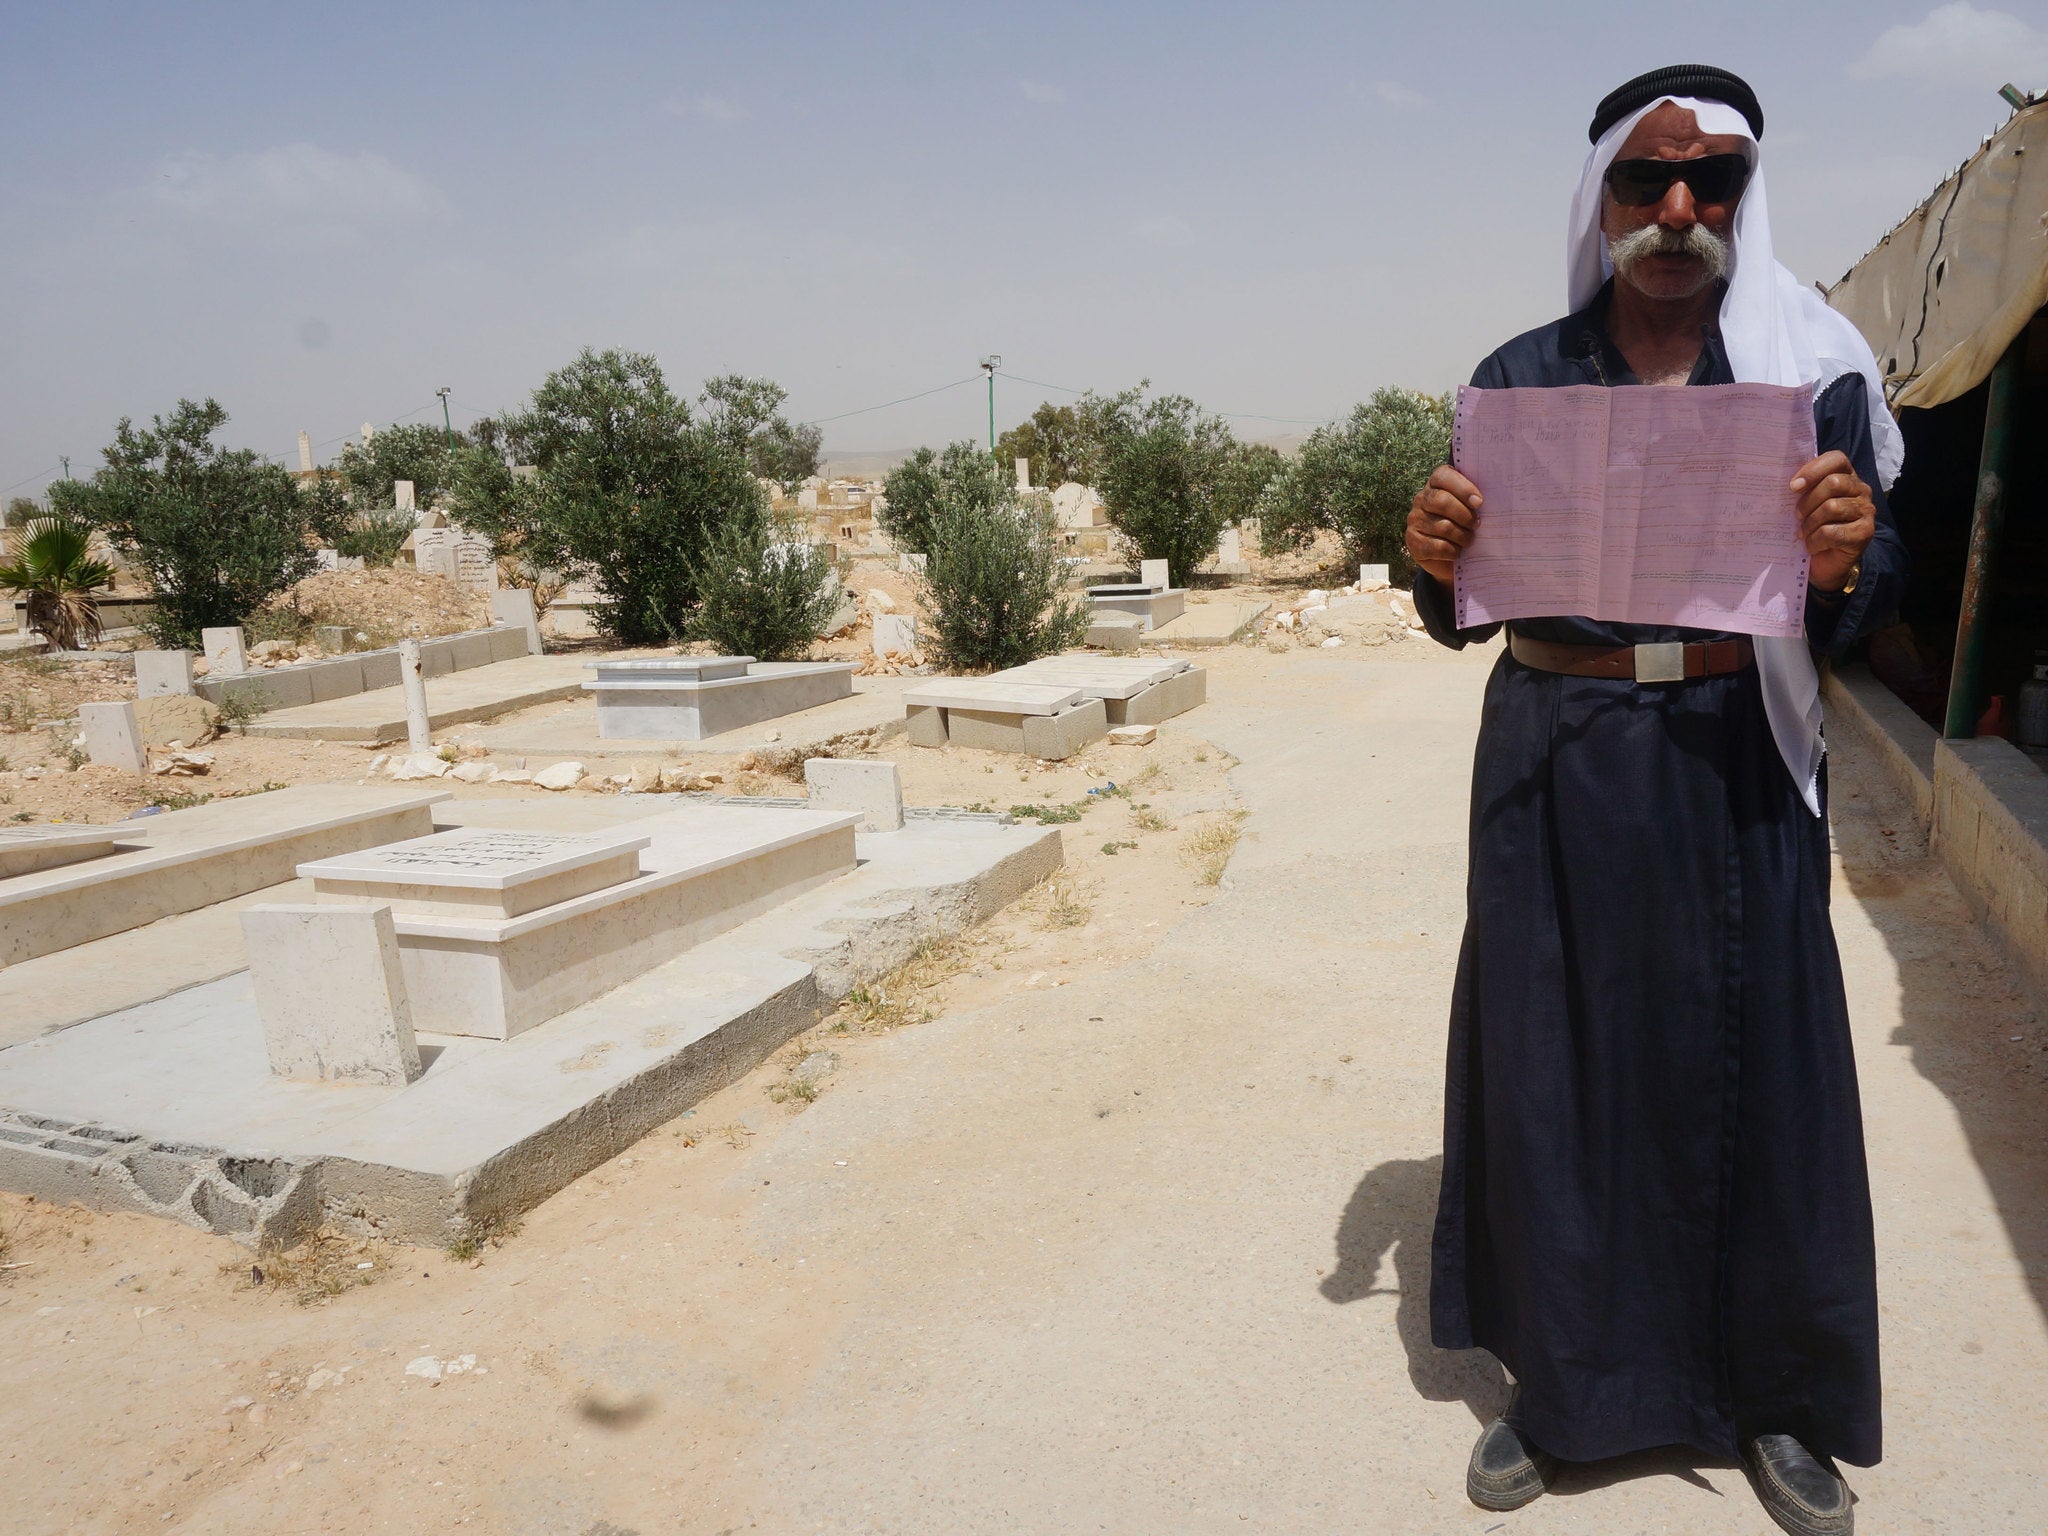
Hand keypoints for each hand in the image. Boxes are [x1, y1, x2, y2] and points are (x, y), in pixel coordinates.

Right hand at [1406, 466, 1482, 586]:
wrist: (1449, 557)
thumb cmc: (1466, 525)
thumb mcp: (1472, 509)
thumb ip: (1477, 499)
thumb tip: (1493, 500)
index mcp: (1437, 484)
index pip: (1443, 476)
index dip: (1463, 488)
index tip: (1479, 502)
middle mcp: (1422, 499)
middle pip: (1442, 501)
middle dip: (1465, 515)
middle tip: (1477, 524)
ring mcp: (1415, 520)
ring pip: (1442, 526)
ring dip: (1462, 536)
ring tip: (1469, 540)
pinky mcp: (1413, 542)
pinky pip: (1437, 547)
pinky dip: (1453, 551)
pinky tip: (1457, 552)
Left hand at [1790, 451, 1874, 592]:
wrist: (1826, 564)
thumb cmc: (1813, 529)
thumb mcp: (1806, 505)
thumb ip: (1803, 490)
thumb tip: (1788, 483)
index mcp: (1847, 477)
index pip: (1836, 459)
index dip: (1813, 470)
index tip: (1793, 487)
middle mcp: (1861, 490)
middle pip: (1833, 483)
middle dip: (1808, 501)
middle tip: (1797, 517)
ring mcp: (1866, 511)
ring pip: (1832, 507)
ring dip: (1810, 524)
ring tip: (1804, 534)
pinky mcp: (1865, 532)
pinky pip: (1832, 531)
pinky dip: (1815, 541)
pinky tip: (1813, 546)